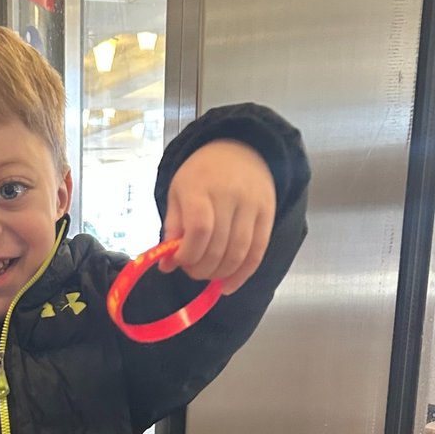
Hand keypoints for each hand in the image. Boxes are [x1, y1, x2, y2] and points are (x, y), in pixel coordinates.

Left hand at [160, 139, 275, 293]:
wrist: (241, 148)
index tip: (178, 261)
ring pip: (238, 253)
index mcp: (201, 187)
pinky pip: (258, 252)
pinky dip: (243, 274)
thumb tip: (166, 265)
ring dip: (220, 274)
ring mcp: (252, 206)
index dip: (187, 254)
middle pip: (218, 246)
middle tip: (192, 271)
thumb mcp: (178, 192)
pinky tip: (229, 285)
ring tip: (208, 275)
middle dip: (201, 268)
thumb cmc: (203, 174)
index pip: (198, 230)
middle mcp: (229, 196)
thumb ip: (173, 227)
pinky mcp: (267, 215)